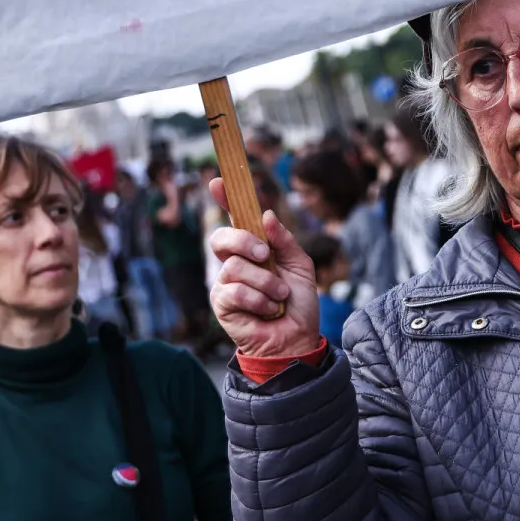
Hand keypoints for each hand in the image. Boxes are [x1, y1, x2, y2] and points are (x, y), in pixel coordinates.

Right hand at [206, 184, 321, 358]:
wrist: (298, 338)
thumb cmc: (298, 302)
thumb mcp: (300, 265)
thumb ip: (284, 240)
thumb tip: (265, 215)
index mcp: (253, 249)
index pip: (234, 219)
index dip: (225, 199)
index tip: (219, 181)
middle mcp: (234, 262)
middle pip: (221, 238)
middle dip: (243, 242)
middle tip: (266, 256)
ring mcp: (225, 283)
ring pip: (234, 267)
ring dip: (265, 282)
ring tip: (280, 296)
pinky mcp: (222, 305)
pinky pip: (234, 291)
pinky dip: (259, 300)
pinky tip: (269, 310)